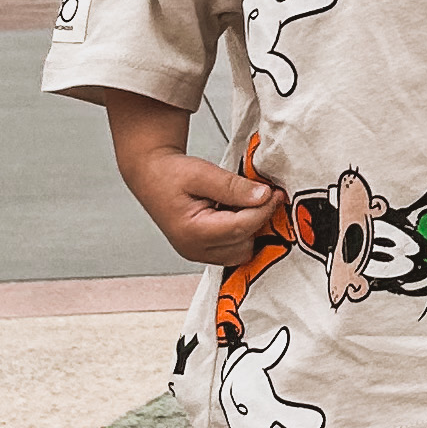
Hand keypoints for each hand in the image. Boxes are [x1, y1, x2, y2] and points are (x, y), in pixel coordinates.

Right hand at [104, 94, 287, 268]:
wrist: (151, 177)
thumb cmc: (170, 174)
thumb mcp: (203, 173)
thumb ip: (233, 187)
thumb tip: (264, 196)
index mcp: (192, 232)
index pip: (242, 227)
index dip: (264, 209)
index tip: (275, 193)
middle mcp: (194, 249)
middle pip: (244, 243)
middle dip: (256, 219)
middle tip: (260, 195)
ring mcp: (198, 254)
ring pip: (241, 251)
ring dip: (249, 229)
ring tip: (241, 204)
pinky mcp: (203, 252)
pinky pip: (233, 250)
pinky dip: (240, 233)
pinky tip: (234, 213)